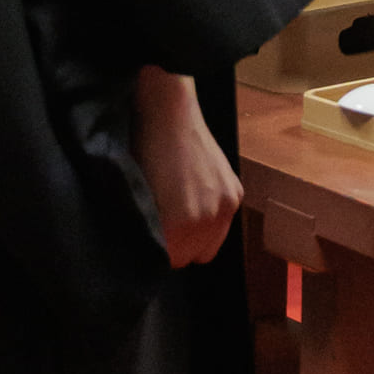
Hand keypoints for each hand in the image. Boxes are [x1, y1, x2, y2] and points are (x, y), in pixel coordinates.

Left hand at [133, 69, 241, 268]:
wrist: (169, 111)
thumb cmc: (144, 151)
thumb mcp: (137, 197)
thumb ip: (149, 230)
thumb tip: (149, 249)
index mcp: (180, 222)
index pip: (169, 262)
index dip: (156, 251)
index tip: (149, 237)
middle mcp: (209, 218)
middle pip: (191, 258)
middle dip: (177, 246)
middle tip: (162, 225)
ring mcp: (226, 203)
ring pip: (210, 245)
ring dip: (196, 236)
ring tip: (179, 213)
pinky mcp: (235, 190)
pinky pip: (223, 224)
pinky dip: (210, 218)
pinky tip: (195, 198)